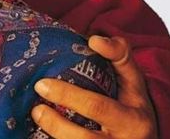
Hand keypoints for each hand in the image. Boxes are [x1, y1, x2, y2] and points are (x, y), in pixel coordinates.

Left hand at [31, 35, 157, 137]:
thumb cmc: (132, 105)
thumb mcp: (134, 80)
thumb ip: (119, 54)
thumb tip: (95, 40)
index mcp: (133, 121)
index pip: (97, 107)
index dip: (68, 95)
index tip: (42, 84)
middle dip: (55, 124)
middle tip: (35, 109)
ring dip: (53, 135)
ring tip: (36, 118)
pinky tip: (39, 133)